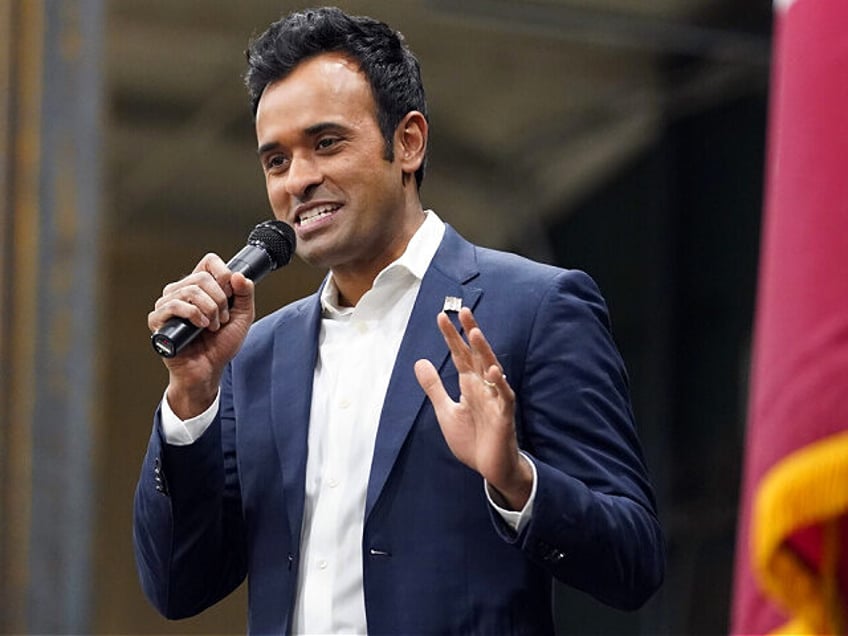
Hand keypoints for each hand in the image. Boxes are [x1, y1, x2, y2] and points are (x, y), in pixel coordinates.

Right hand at [148, 253, 254, 417]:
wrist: (208, 370)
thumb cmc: (220, 345)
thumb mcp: (242, 317)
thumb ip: (245, 295)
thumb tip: (238, 275)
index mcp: (200, 287)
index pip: (209, 262)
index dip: (223, 273)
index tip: (231, 294)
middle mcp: (181, 291)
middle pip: (202, 277)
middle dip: (220, 300)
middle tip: (223, 319)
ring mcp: (167, 304)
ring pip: (189, 290)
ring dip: (209, 310)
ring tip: (213, 326)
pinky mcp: (158, 320)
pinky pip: (173, 305)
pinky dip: (193, 314)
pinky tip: (201, 326)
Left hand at [414, 307, 532, 509]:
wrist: (490, 468)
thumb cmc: (472, 439)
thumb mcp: (446, 411)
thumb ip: (434, 387)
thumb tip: (419, 361)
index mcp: (469, 385)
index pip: (460, 355)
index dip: (451, 337)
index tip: (441, 317)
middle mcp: (483, 387)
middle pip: (476, 355)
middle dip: (469, 333)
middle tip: (462, 311)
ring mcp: (496, 399)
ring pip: (491, 369)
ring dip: (484, 352)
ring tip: (474, 333)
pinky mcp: (505, 415)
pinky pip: (504, 397)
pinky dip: (500, 384)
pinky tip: (494, 372)